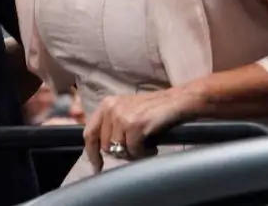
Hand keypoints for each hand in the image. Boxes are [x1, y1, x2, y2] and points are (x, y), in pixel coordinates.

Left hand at [82, 87, 199, 172]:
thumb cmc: (154, 110)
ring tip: (145, 148)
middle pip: (105, 145)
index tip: (97, 166)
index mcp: (106, 104)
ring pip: (119, 150)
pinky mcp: (135, 124)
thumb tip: (103, 148)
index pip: (90, 132)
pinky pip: (133, 150)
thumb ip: (112, 125)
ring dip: (133, 154)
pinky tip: (152, 148)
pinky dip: (143, 154)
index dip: (91, 152)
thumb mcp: (126, 111)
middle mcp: (111, 108)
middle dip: (120, 154)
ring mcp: (122, 116)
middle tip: (135, 152)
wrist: (177, 101)